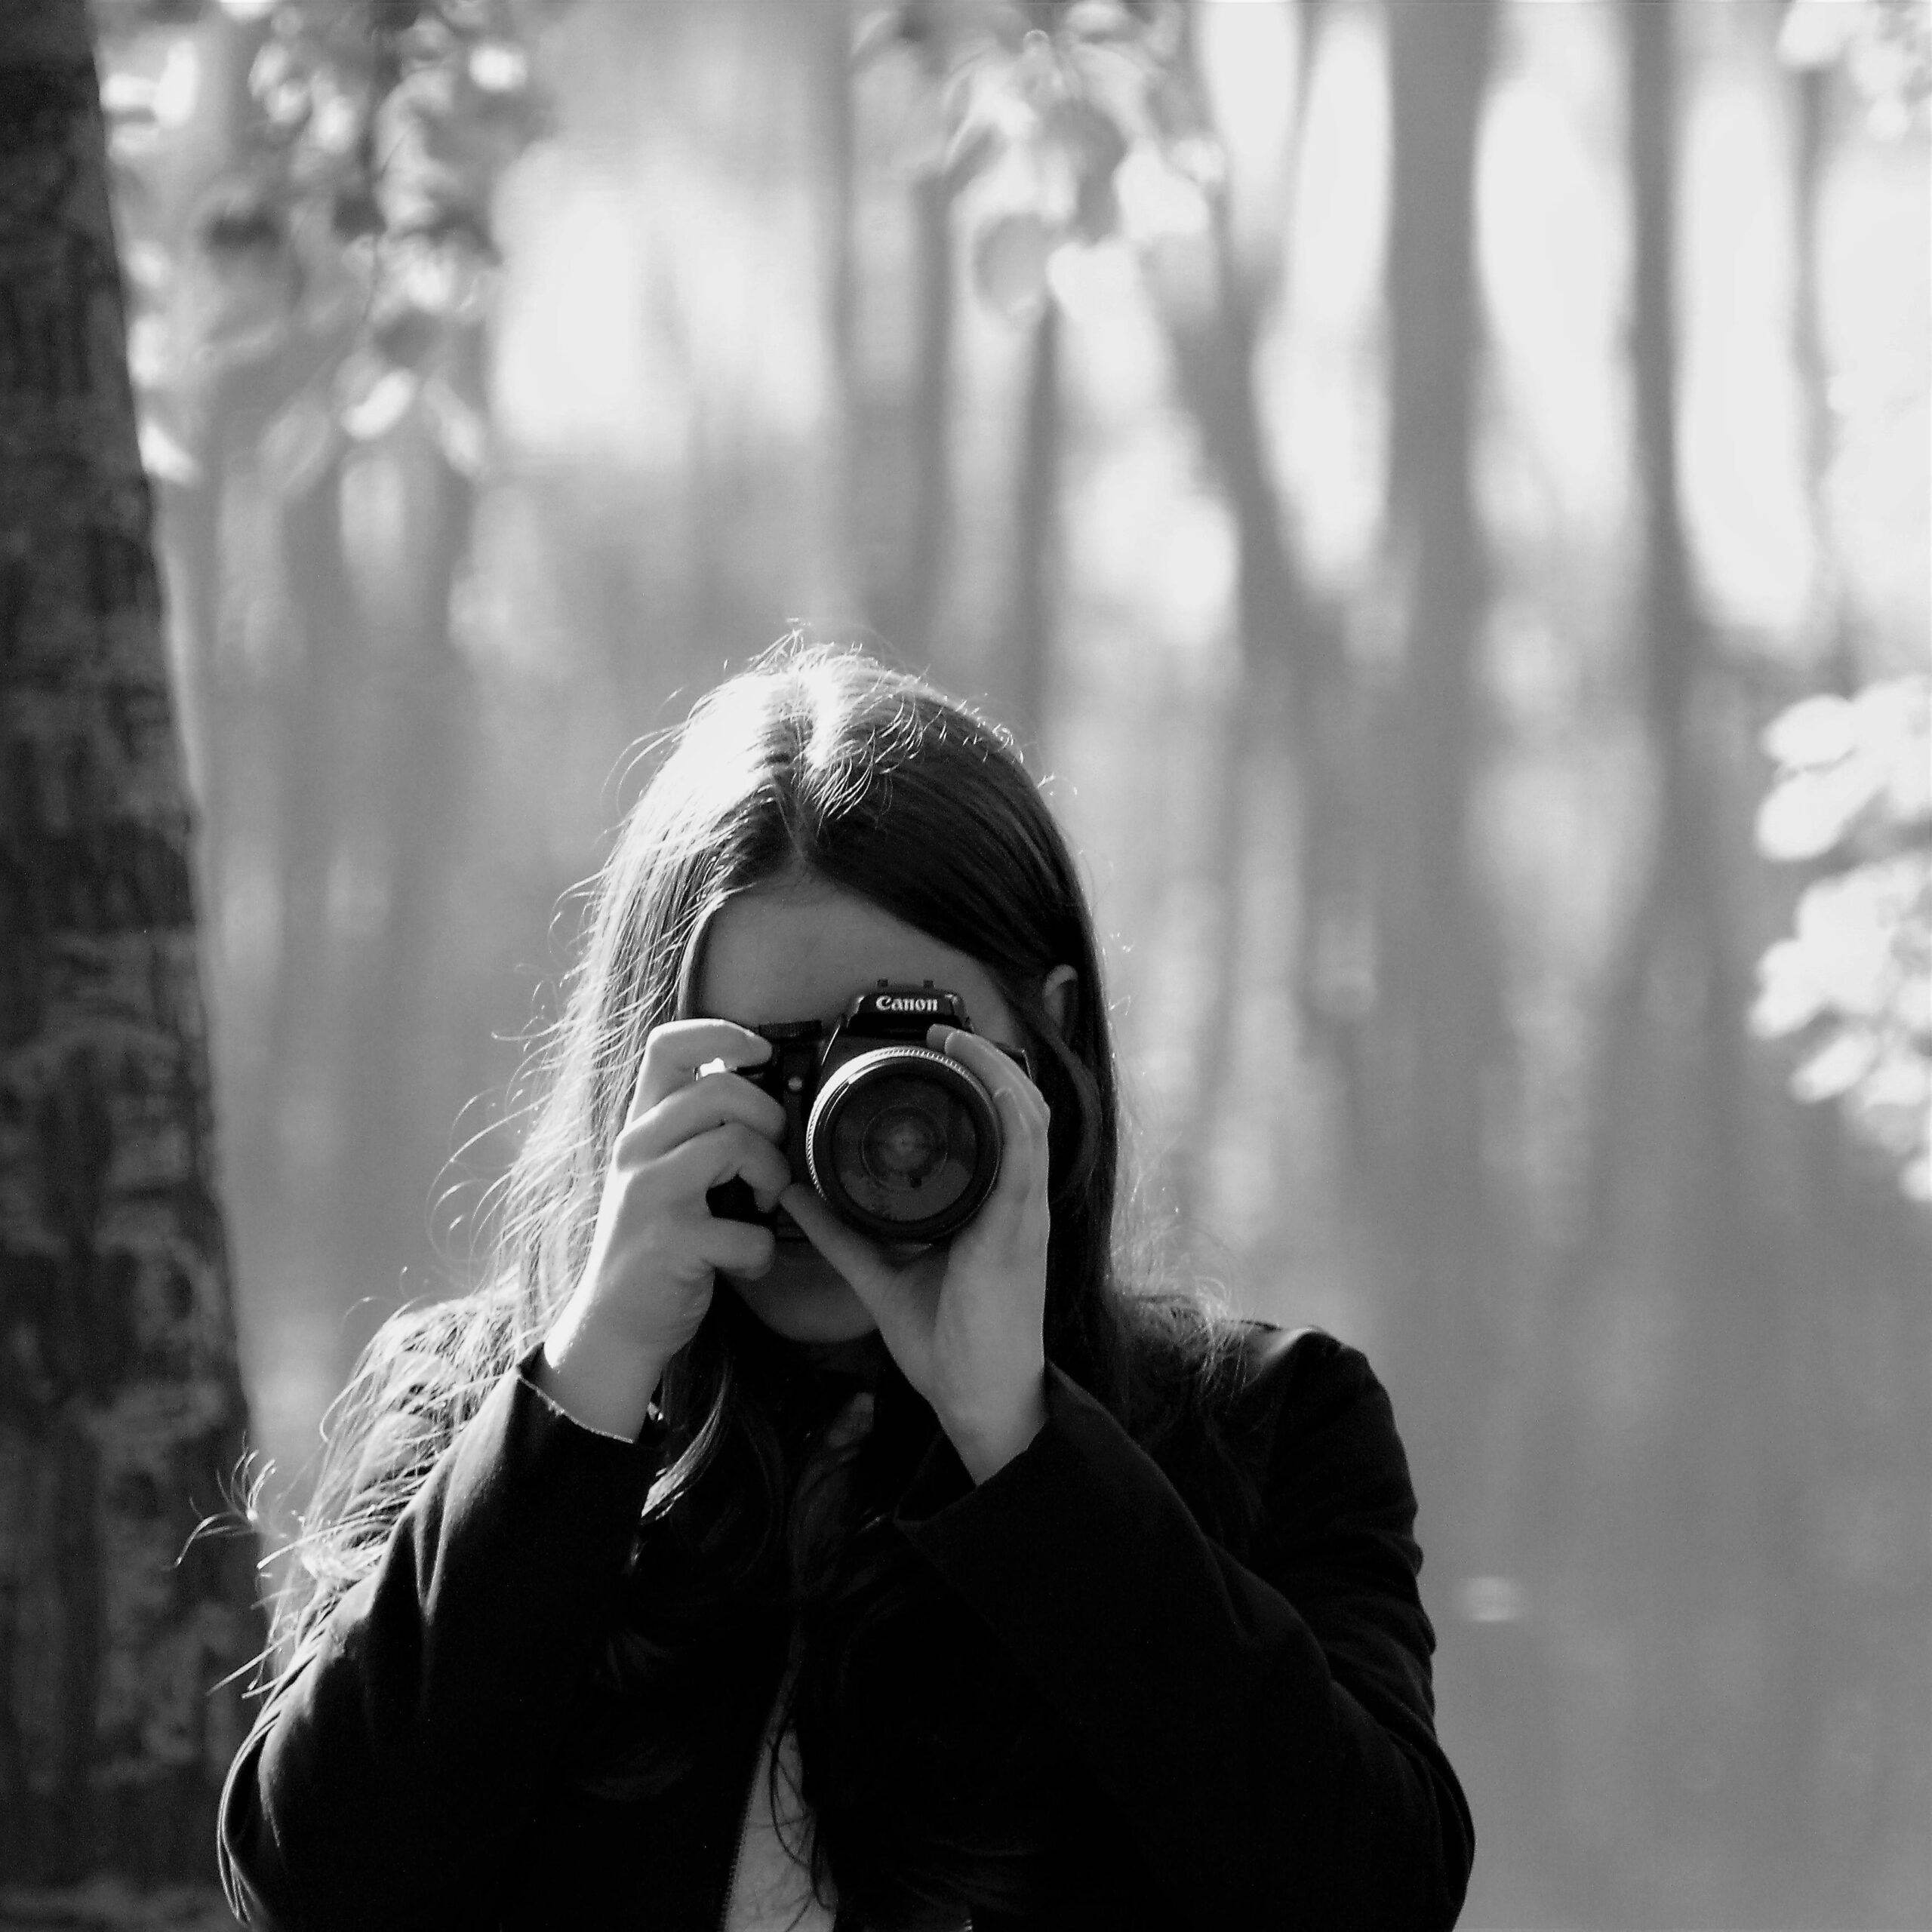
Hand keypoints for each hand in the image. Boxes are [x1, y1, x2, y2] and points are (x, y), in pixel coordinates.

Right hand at [537, 1020, 789, 1437]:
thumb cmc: (656, 1241)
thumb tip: (762, 1082)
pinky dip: (761, 1252)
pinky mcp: (670, 1243)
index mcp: (641, 1125)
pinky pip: (747, 1231)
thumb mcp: (661, 1171)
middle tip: (770, 1162)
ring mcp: (649, 1194)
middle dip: (770, 1121)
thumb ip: (696, 1128)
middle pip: (722, 1089)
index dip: (722, 1033)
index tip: (760, 1053)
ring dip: (772, 1178)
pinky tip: (744, 1264)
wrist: (613, 1323)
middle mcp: (637, 1149)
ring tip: (762, 1207)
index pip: (668, 1044)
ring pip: (738, 1145)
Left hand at [780, 1024, 1050, 1481]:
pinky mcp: (1019, 1226)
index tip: (934, 1054)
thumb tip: (794, 1192)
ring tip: (957, 1041)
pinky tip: (985, 1082)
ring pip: (1027, 1117)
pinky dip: (1007, 1109)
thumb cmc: (948, 1344)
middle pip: (1018, 1109)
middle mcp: (1013, 1201)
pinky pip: (1024, 1152)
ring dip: (995, 1072)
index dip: (975, 1084)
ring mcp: (1022, 1211)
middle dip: (987, 1063)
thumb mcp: (881, 1276)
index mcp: (989, 1208)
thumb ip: (841, 1233)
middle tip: (943, 1034)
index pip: (994, 1129)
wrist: (980, 1400)